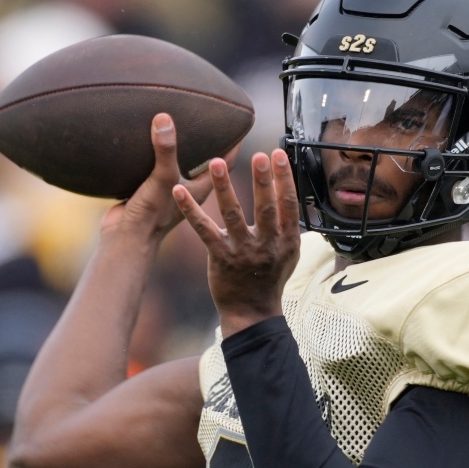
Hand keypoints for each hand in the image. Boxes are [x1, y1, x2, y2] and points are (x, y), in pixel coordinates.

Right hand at [100, 113, 224, 239]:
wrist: (125, 239)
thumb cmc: (152, 215)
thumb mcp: (163, 178)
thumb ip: (166, 151)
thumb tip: (165, 118)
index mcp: (201, 187)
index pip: (224, 161)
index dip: (233, 141)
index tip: (239, 122)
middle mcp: (188, 189)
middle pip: (203, 160)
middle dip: (207, 140)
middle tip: (209, 115)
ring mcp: (169, 191)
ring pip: (179, 163)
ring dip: (180, 147)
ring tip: (178, 121)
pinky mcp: (150, 190)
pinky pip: (156, 167)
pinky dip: (155, 154)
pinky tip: (147, 138)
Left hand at [173, 149, 300, 336]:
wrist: (252, 312)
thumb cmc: (270, 278)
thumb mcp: (290, 254)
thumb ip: (289, 226)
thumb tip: (289, 194)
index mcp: (287, 240)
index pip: (288, 204)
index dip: (284, 179)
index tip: (278, 155)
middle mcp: (267, 244)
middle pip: (265, 207)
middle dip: (263, 180)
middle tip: (259, 155)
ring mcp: (242, 251)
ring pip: (233, 215)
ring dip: (224, 187)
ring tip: (216, 163)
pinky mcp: (220, 257)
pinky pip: (204, 230)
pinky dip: (190, 210)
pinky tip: (179, 191)